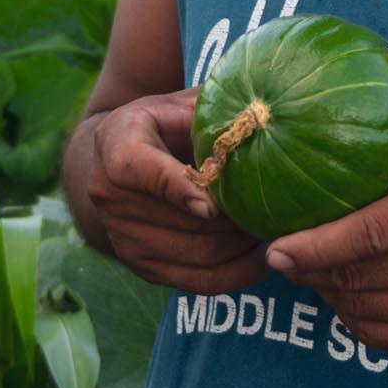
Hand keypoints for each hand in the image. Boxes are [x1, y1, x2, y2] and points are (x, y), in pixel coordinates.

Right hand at [84, 88, 267, 293]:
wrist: (120, 160)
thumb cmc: (165, 124)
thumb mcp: (180, 105)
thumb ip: (210, 112)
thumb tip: (260, 118)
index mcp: (117, 147)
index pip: (143, 170)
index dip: (180, 188)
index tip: (213, 205)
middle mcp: (110, 197)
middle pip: (184, 223)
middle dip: (237, 221)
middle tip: (277, 213)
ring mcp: (122, 237)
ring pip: (198, 254)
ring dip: (243, 247)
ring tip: (273, 230)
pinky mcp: (140, 267)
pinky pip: (197, 282)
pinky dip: (236, 274)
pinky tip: (260, 257)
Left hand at [264, 22, 387, 358]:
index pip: (372, 232)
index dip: (317, 243)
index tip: (276, 244)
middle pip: (361, 276)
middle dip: (311, 269)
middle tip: (280, 252)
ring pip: (367, 311)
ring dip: (329, 294)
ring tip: (310, 270)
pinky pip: (386, 338)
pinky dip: (357, 320)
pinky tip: (348, 294)